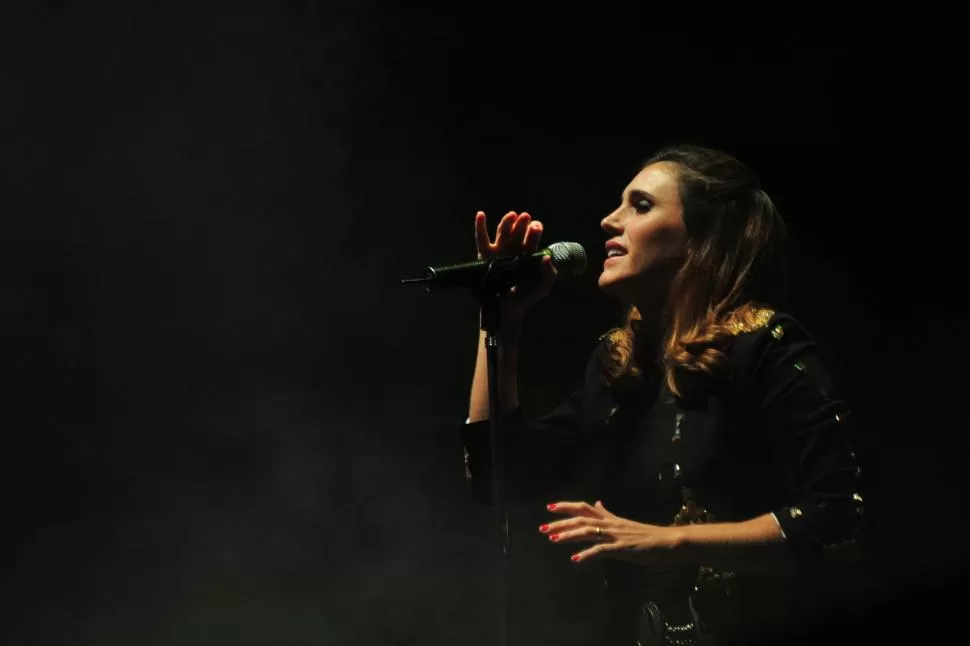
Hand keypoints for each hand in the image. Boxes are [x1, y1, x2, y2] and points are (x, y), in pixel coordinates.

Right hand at [474, 210, 556, 322]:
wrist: (507, 309)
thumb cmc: (526, 297)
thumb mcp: (543, 286)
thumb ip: (549, 273)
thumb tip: (547, 256)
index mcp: (528, 255)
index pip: (531, 240)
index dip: (534, 232)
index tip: (536, 227)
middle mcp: (514, 250)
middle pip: (517, 233)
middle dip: (522, 224)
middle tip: (526, 217)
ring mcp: (499, 252)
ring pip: (502, 233)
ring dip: (507, 222)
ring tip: (512, 215)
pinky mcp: (484, 257)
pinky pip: (481, 240)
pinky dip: (480, 227)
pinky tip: (481, 214)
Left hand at [539, 500, 683, 564]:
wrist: (668, 541)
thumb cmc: (647, 535)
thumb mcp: (623, 522)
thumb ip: (608, 514)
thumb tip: (597, 503)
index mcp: (610, 518)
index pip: (584, 507)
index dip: (566, 506)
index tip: (549, 507)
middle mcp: (610, 523)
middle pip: (580, 519)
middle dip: (560, 523)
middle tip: (542, 528)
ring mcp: (615, 535)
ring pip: (587, 531)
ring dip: (568, 535)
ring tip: (552, 539)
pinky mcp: (622, 548)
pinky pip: (601, 550)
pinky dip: (587, 554)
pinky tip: (575, 559)